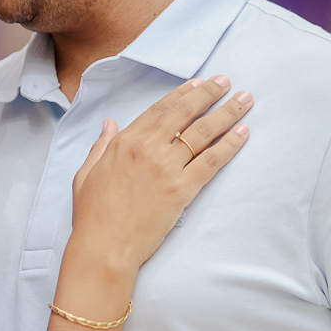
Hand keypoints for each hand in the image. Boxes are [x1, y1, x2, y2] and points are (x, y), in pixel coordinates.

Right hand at [71, 74, 251, 268]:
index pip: (160, 109)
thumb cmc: (92, 215)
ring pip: (203, 132)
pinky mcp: (182, 190)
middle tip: (226, 82)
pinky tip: (243, 132)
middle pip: (185, 113)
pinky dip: (230, 144)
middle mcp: (148, 149)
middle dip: (209, 94)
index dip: (182, 94)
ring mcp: (166, 169)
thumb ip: (100, 145)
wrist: (104, 247)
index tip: (198, 83)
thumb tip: (110, 123)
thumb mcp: (86, 173)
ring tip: (244, 100)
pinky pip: (211, 161)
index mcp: (124, 142)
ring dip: (227, 113)